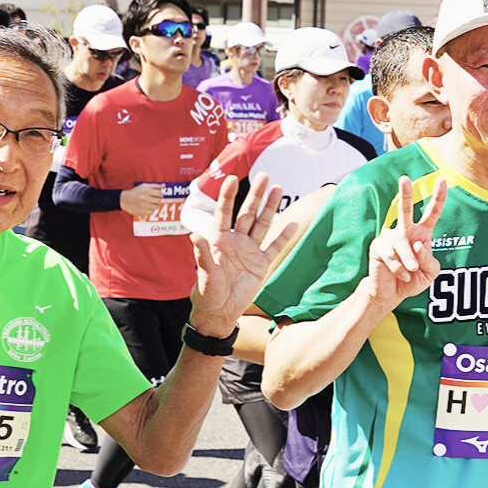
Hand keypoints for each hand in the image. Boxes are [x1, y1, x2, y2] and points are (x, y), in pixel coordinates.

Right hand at [120, 183, 163, 215]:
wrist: (125, 200)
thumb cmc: (136, 192)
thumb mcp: (144, 186)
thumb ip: (154, 186)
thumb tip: (164, 186)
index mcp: (146, 190)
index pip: (159, 194)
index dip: (161, 195)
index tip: (159, 195)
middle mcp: (145, 198)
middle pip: (158, 201)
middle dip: (157, 200)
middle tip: (153, 199)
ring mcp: (143, 206)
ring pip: (156, 207)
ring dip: (154, 205)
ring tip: (149, 203)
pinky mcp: (142, 212)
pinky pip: (152, 212)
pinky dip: (151, 210)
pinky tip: (147, 207)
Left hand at [189, 173, 294, 336]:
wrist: (220, 312)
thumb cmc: (207, 294)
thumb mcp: (204, 275)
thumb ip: (203, 255)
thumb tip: (194, 236)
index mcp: (219, 240)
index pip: (224, 213)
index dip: (228, 196)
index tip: (232, 178)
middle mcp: (236, 241)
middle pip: (247, 213)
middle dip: (255, 194)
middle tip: (264, 175)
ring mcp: (249, 251)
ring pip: (262, 224)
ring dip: (269, 207)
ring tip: (277, 188)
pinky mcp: (261, 264)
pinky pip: (274, 247)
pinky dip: (284, 236)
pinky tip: (292, 223)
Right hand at [365, 176, 445, 309]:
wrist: (392, 294)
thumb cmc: (413, 280)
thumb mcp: (430, 273)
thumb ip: (429, 260)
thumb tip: (418, 244)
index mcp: (422, 234)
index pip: (432, 213)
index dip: (438, 197)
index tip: (442, 180)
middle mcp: (405, 231)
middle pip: (404, 209)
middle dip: (405, 194)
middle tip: (404, 178)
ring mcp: (389, 238)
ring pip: (402, 243)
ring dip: (408, 260)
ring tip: (410, 272)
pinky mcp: (378, 247)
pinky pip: (390, 255)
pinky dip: (398, 268)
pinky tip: (400, 274)